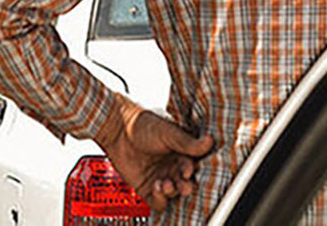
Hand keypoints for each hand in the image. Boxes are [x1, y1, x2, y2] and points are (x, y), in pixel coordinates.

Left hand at [96, 97, 214, 212]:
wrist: (117, 129)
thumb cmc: (142, 124)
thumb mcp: (168, 132)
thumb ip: (188, 142)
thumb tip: (209, 141)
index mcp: (180, 153)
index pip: (193, 167)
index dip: (191, 170)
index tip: (188, 169)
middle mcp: (172, 167)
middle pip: (186, 183)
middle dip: (186, 185)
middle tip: (183, 183)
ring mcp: (160, 177)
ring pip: (174, 193)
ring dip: (173, 191)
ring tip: (166, 183)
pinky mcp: (147, 187)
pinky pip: (159, 201)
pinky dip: (161, 199)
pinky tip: (157, 187)